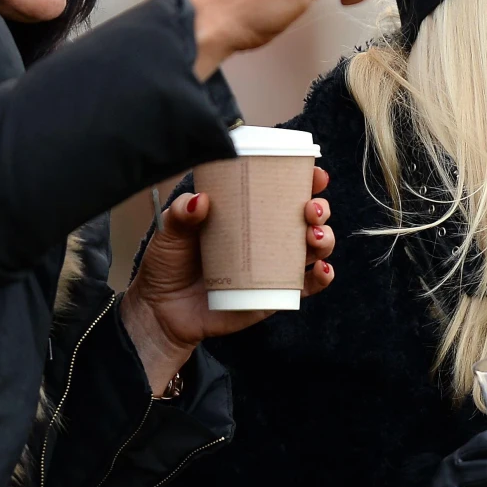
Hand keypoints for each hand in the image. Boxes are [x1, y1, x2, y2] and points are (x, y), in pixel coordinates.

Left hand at [120, 167, 335, 395]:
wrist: (161, 311)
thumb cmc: (168, 265)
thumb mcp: (170, 232)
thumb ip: (181, 214)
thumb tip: (201, 201)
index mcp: (247, 213)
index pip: (283, 190)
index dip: (306, 180)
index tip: (314, 175)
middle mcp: (267, 236)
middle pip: (307, 217)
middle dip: (320, 208)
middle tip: (310, 209)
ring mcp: (274, 266)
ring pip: (314, 248)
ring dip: (325, 238)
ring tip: (314, 236)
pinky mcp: (275, 294)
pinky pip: (307, 286)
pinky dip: (322, 276)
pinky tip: (322, 269)